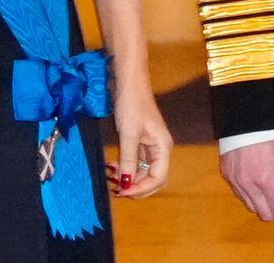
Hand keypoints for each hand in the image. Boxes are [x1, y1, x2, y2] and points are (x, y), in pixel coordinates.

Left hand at [107, 79, 171, 198]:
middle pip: (152, 178)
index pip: (158, 178)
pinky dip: (124, 167)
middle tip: (116, 189)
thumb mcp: (129, 135)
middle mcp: (159, 149)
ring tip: (110, 177)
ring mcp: (149, 146)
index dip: (141, 189)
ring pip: (141, 171)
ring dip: (127, 177)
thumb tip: (127, 185)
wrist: (128, 82)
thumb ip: (129, 161)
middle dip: (135, 186)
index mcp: (163, 148)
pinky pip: (134, 161)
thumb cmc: (132, 105)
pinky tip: (111, 166)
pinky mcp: (139, 141)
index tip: (122, 191)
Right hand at [219, 136, 273, 220]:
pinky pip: (240, 194)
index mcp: (266, 180)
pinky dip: (251, 191)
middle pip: (266, 215)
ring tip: (270, 179)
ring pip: (252, 207)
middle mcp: (248, 184)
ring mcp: (235, 180)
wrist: (247, 112)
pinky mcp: (226, 174)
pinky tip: (258, 173)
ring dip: (264, 199)